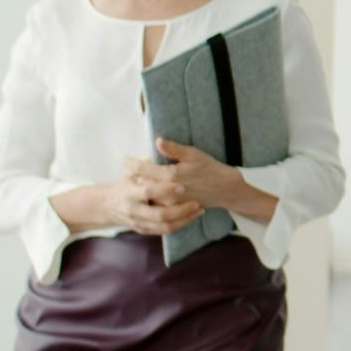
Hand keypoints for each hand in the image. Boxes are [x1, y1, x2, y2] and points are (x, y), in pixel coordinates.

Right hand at [69, 174, 202, 235]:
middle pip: (159, 215)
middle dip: (180, 210)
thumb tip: (161, 143)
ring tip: (200, 209)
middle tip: (197, 202)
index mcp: (130, 193)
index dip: (165, 190)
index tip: (182, 186)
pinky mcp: (144, 229)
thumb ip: (147, 164)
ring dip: (184, 219)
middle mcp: (134, 210)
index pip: (149, 192)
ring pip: (164, 226)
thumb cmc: (125, 184)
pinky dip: (179, 225)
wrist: (107, 206)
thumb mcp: (132, 173)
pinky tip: (192, 216)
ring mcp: (139, 222)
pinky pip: (164, 230)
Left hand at [126, 138, 253, 212]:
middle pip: (142, 182)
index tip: (125, 159)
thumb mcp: (194, 154)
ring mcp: (170, 202)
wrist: (224, 189)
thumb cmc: (210, 169)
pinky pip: (156, 202)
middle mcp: (167, 191)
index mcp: (171, 175)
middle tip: (132, 169)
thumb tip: (158, 141)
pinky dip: (152, 195)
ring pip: (148, 194)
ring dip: (143, 186)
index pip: (143, 169)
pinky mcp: (173, 209)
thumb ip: (174, 149)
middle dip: (136, 175)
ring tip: (140, 179)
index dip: (132, 163)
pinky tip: (152, 190)